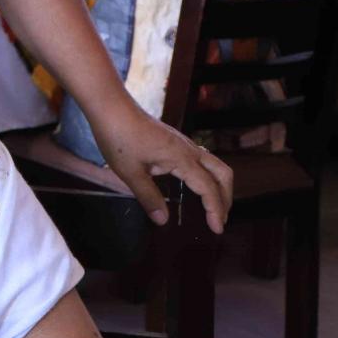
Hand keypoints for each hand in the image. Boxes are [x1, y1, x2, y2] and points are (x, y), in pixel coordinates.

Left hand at [89, 105, 231, 231]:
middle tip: (219, 220)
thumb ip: (148, 197)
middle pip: (222, 174)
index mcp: (183, 159)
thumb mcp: (130, 172)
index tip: (217, 229)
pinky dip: (207, 176)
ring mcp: (184, 143)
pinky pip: (202, 160)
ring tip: (213, 206)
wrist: (111, 107)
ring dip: (219, 185)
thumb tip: (163, 220)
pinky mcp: (175, 140)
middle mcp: (190, 150)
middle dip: (226, 198)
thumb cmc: (119, 138)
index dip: (216, 209)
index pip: (209, 188)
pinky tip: (195, 186)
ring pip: (215, 164)